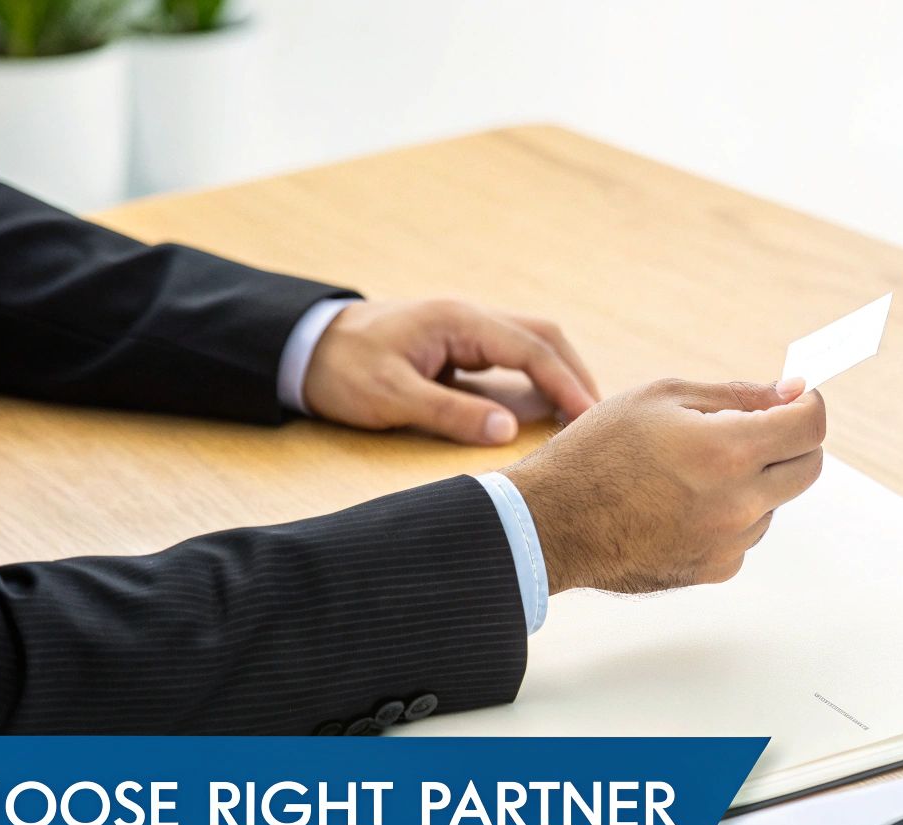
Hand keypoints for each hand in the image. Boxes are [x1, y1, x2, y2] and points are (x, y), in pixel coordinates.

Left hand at [304, 299, 599, 443]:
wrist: (303, 346)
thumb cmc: (341, 370)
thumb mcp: (391, 397)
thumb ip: (451, 413)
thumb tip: (508, 430)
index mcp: (458, 321)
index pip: (531, 349)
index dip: (566, 384)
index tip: (590, 418)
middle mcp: (469, 318)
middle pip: (544, 337)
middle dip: (575, 375)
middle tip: (599, 418)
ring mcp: (465, 330)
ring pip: (531, 344)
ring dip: (559, 375)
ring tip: (580, 417)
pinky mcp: (458, 346)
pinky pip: (511, 357)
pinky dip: (536, 379)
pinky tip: (545, 408)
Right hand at [501, 377, 826, 592]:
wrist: (552, 523)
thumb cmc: (596, 455)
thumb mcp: (663, 398)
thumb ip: (737, 394)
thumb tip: (789, 392)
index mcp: (729, 451)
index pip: (810, 425)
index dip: (808, 403)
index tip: (795, 397)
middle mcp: (739, 503)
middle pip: (809, 467)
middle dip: (792, 440)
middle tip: (758, 425)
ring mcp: (730, 542)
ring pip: (775, 502)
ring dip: (756, 480)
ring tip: (694, 470)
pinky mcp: (715, 569)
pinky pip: (745, 534)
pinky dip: (730, 514)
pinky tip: (682, 502)